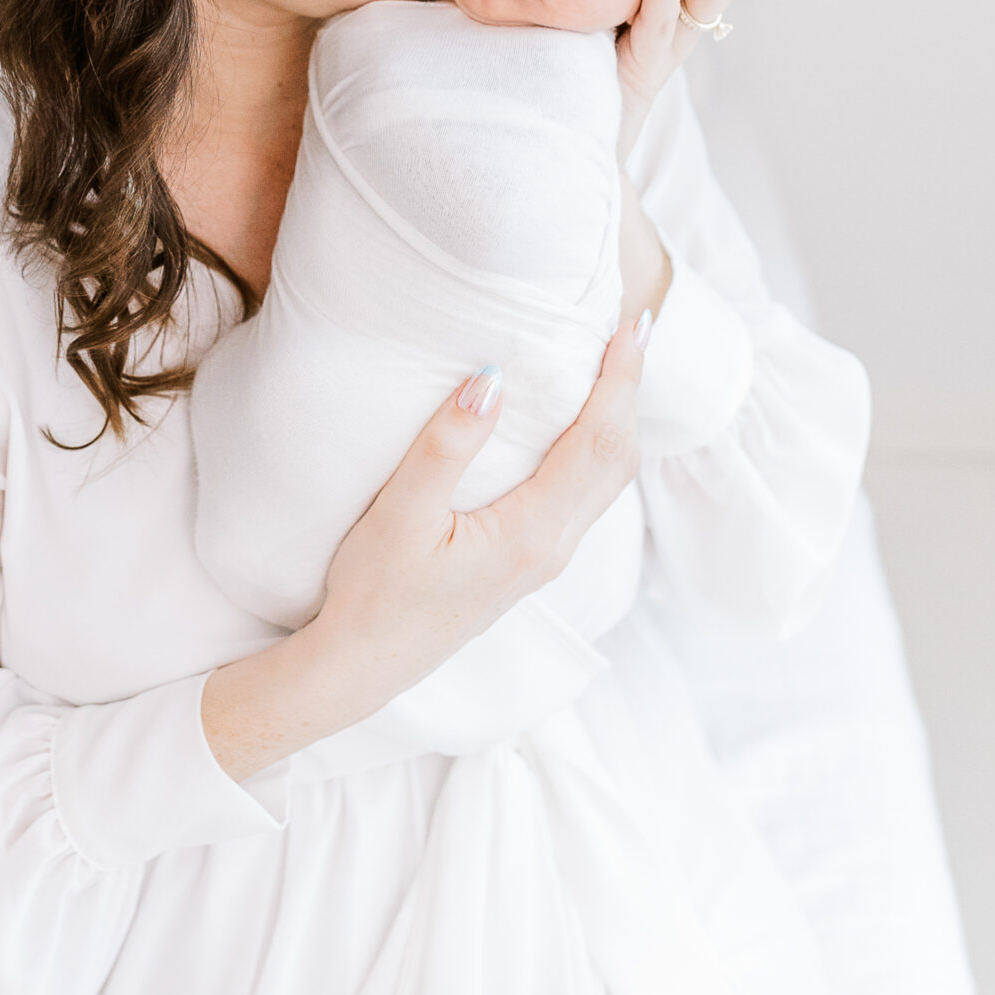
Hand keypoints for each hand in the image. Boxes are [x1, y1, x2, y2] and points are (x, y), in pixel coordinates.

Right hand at [310, 319, 647, 712]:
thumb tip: (490, 380)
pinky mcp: (530, 562)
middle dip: (630, 393)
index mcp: (531, 534)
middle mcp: (553, 548)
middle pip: (618, 460)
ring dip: (617, 420)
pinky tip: (575, 424)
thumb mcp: (400, 514)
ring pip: (607, 482)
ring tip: (612, 366)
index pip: (598, 442)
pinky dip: (596, 447)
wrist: (363, 666)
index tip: (630, 327)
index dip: (621, 381)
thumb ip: (445, 447)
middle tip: (630, 330)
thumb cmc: (374, 592)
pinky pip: (584, 495)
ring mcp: (545, 560)